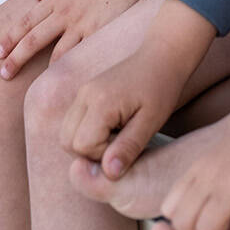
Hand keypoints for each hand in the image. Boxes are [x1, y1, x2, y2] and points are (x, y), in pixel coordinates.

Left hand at [0, 0, 149, 78]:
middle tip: (3, 74)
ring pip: (54, 51)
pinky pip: (79, 52)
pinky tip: (62, 78)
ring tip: (32, 85)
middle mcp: (64, 11)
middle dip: (15, 57)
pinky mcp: (97, 31)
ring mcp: (80, 23)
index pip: (26, 21)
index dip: (11, 37)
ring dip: (39, 68)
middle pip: (33, 39)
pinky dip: (69, 65)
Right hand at [61, 0, 214, 178]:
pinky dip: (86, 132)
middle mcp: (85, 95)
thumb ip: (128, 148)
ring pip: (67, 133)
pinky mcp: (85, 92)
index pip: (82, 147)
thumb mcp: (151, 122)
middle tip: (121, 141)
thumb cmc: (161, 88)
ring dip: (87, 143)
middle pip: (67, 142)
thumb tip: (108, 174)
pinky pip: (73, 122)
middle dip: (90, 152)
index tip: (126, 143)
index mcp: (100, 102)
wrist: (163, 55)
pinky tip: (113, 125)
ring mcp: (83, 92)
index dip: (102, 155)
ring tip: (118, 133)